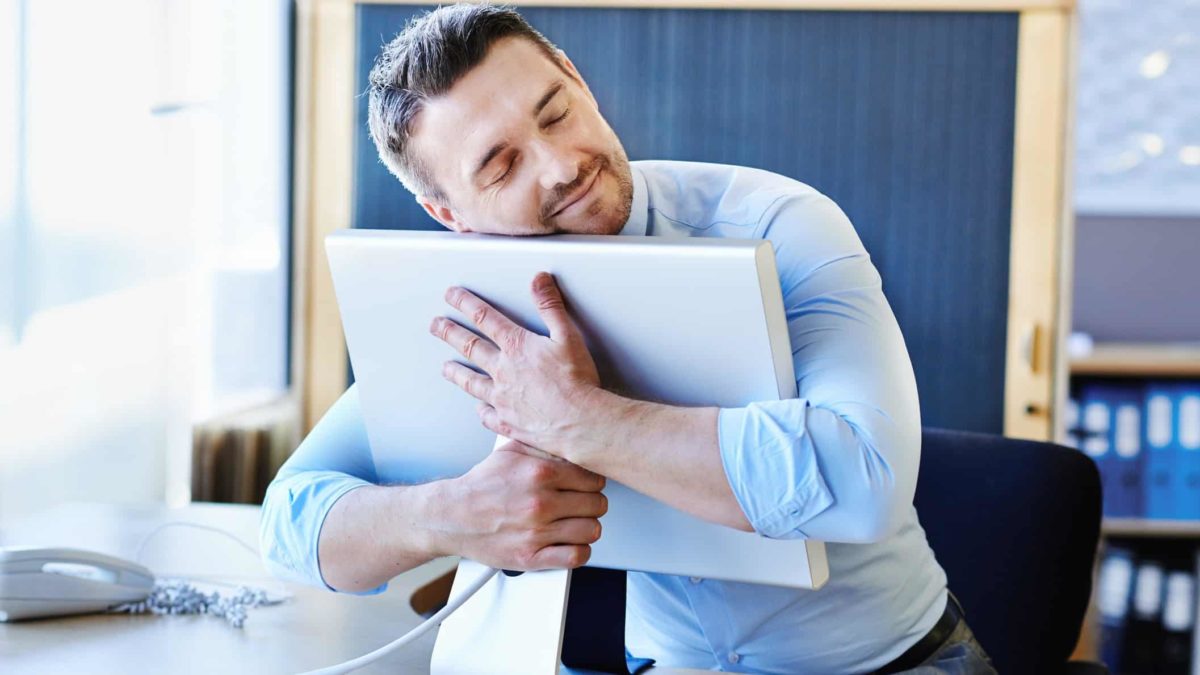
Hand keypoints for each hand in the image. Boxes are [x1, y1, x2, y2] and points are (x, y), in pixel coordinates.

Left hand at [430, 272, 600, 454]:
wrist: (579, 421)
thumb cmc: (577, 380)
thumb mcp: (568, 334)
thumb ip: (550, 306)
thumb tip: (539, 280)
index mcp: (516, 346)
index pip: (484, 317)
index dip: (465, 303)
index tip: (451, 295)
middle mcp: (503, 371)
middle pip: (470, 346)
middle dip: (450, 333)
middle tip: (436, 325)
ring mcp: (501, 398)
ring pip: (471, 382)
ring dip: (456, 372)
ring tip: (445, 367)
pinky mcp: (507, 422)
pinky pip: (487, 415)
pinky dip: (481, 410)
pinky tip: (478, 409)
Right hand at [441, 440, 607, 570]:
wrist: (452, 516)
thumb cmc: (482, 486)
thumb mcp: (512, 452)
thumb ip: (545, 447)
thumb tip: (574, 445)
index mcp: (540, 473)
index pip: (594, 479)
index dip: (593, 483)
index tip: (586, 486)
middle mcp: (540, 503)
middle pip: (597, 505)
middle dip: (591, 504)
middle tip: (579, 504)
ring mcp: (536, 532)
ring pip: (591, 530)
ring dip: (586, 527)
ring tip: (574, 523)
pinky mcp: (530, 557)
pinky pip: (576, 556)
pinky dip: (579, 550)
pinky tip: (570, 542)